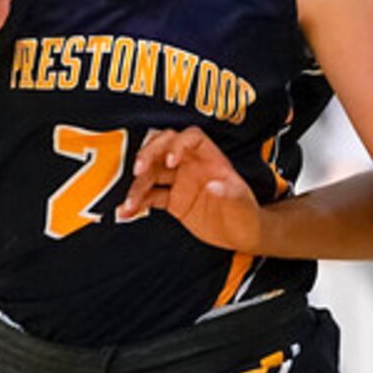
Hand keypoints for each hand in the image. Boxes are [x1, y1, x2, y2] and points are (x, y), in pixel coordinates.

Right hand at [117, 127, 265, 249]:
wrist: (242, 235)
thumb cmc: (246, 213)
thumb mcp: (243, 204)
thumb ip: (229, 194)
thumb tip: (213, 186)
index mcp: (210, 158)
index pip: (191, 138)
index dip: (177, 144)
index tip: (170, 161)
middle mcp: (192, 165)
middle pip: (163, 147)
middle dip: (148, 155)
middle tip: (139, 170)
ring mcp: (180, 181)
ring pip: (151, 173)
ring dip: (137, 186)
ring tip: (129, 203)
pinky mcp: (172, 200)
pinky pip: (149, 196)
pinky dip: (137, 203)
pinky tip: (126, 212)